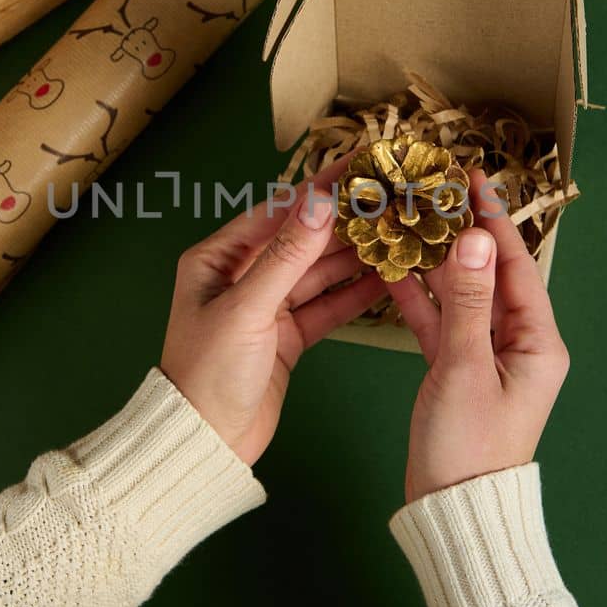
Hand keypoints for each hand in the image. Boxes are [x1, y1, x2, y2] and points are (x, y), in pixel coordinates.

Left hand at [160, 162, 385, 464]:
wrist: (206, 444)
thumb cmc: (209, 373)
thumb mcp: (248, 309)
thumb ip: (286, 256)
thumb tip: (320, 202)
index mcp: (218, 258)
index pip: (279, 210)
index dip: (321, 187)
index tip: (361, 163)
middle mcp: (242, 276)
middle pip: (303, 238)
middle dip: (346, 219)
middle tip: (393, 195)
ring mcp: (266, 307)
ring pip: (319, 272)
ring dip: (356, 254)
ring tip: (399, 231)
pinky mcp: (286, 337)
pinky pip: (326, 306)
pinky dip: (354, 294)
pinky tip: (387, 279)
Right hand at [388, 170, 569, 502]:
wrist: (452, 512)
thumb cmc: (468, 448)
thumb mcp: (464, 369)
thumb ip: (468, 301)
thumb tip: (476, 237)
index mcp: (538, 343)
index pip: (517, 265)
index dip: (494, 220)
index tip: (473, 179)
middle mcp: (519, 345)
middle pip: (491, 275)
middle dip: (463, 234)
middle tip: (435, 192)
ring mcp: (488, 359)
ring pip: (462, 297)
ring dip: (437, 263)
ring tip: (411, 221)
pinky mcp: (458, 373)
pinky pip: (441, 325)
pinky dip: (420, 301)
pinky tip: (394, 272)